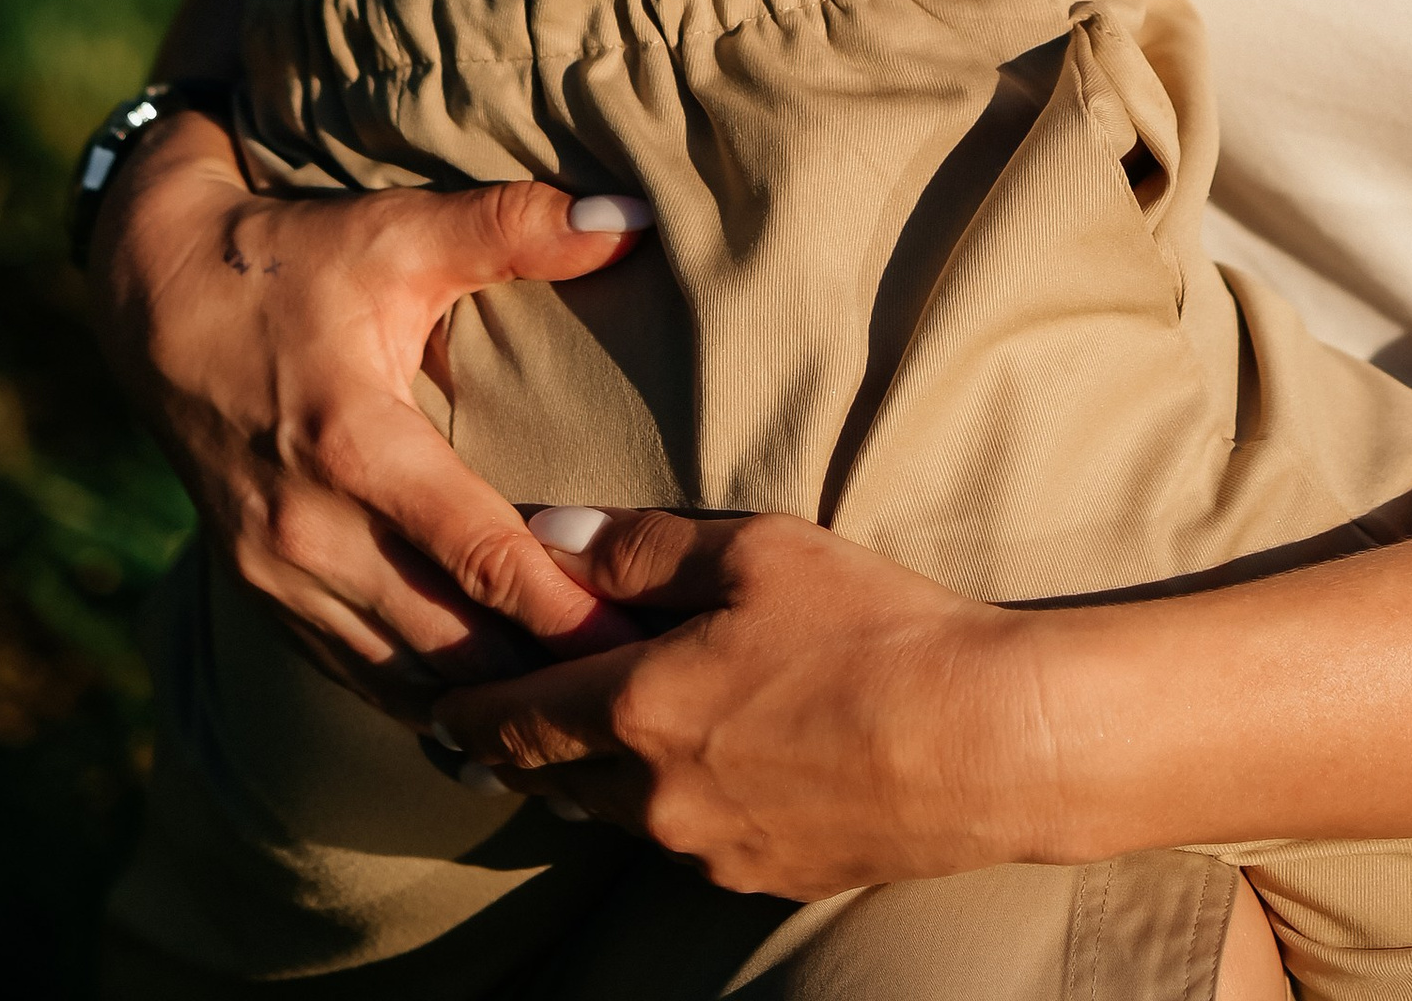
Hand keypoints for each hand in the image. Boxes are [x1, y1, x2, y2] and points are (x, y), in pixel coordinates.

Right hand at [87, 105, 651, 705]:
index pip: (478, 553)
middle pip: (447, 641)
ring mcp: (276, 573)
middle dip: (542, 683)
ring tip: (580, 735)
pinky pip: (351, 672)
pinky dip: (420, 705)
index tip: (640, 647)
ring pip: (398, 676)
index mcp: (354, 442)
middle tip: (639, 706)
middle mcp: (309, 527)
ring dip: (485, 711)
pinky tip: (483, 737)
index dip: (562, 610)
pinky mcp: (259, 592)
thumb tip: (634, 218)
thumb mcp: (399, 228)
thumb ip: (516, 225)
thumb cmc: (291, 259)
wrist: (158, 297)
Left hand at [432, 509, 1045, 893]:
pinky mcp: (765, 875)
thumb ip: (642, 546)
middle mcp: (656, 796)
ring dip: (586, 780)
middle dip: (513, 753)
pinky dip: (661, 803)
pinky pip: (685, 839)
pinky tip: (687, 773)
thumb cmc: (871, 629)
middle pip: (552, 780)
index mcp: (639, 709)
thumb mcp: (756, 551)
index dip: (466, 713)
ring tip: (571, 749)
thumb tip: (551, 536)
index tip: (429, 706)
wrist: (982, 742)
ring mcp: (709, 850)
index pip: (517, 719)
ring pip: (615, 816)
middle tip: (476, 734)